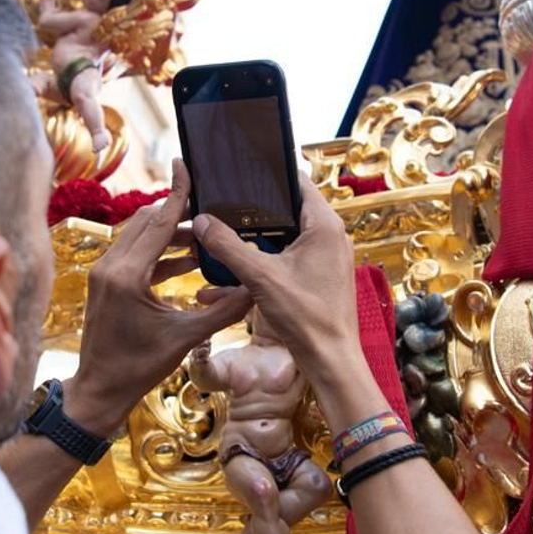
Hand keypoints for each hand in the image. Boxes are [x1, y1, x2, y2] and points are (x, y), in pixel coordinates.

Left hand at [71, 161, 251, 431]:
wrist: (100, 390)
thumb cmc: (138, 368)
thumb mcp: (185, 338)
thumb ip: (222, 310)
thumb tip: (256, 290)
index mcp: (127, 276)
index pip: (158, 223)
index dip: (177, 194)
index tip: (186, 165)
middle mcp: (111, 266)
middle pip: (146, 221)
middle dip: (177, 212)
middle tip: (209, 207)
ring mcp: (104, 273)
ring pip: (139, 235)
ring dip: (169, 233)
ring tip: (203, 237)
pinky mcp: (105, 282)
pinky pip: (133, 254)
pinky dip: (158, 252)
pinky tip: (185, 260)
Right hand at [191, 176, 360, 384]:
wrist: (330, 360)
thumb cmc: (308, 318)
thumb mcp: (260, 277)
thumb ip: (228, 246)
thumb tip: (202, 221)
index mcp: (324, 225)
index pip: (296, 181)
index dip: (268, 175)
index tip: (240, 173)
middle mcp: (331, 235)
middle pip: (287, 208)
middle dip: (256, 210)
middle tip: (224, 206)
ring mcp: (327, 255)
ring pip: (286, 234)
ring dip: (259, 237)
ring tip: (227, 236)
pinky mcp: (321, 274)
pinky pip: (290, 255)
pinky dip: (268, 258)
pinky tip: (240, 268)